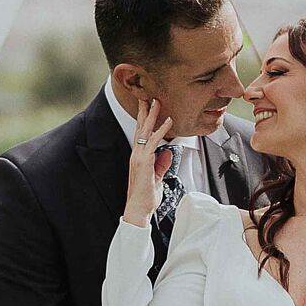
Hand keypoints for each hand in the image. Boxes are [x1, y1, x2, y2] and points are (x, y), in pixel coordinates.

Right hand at [123, 95, 174, 225]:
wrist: (138, 209)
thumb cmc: (146, 197)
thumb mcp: (157, 178)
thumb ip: (162, 165)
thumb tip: (168, 153)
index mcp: (139, 157)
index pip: (141, 134)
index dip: (144, 120)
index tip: (147, 107)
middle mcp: (137, 154)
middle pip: (140, 128)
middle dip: (145, 111)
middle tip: (148, 96)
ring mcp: (139, 157)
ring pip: (146, 131)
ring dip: (152, 115)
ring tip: (157, 101)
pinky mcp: (144, 161)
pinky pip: (154, 142)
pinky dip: (162, 130)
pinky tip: (168, 121)